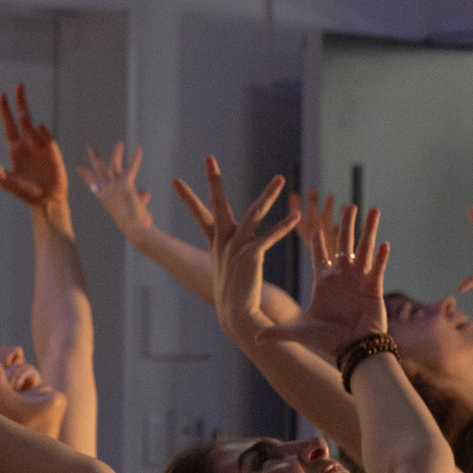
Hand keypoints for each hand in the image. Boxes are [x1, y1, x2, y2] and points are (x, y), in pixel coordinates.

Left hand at [0, 83, 66, 210]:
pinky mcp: (53, 151)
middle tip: (18, 84)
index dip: (5, 110)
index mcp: (16, 149)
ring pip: (33, 126)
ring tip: (21, 115)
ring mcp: (41, 146)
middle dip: (20, 101)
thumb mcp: (6, 181)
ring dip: (26, 120)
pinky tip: (39, 128)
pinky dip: (42, 131)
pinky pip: (47, 136)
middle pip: (23, 117)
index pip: (9, 124)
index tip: (2, 95)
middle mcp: (28, 144)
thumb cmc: (25, 193)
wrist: (46, 201)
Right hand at [82, 142, 150, 236]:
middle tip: (90, 146)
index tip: (79, 169)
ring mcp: (114, 187)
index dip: (87, 176)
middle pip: (99, 171)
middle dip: (95, 157)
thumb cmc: (135, 224)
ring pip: (113, 166)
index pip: (94, 184)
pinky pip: (131, 168)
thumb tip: (146, 192)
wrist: (135, 229)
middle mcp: (107, 191)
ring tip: (119, 143)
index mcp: (105, 198)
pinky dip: (136, 158)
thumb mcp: (134, 208)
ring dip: (116, 154)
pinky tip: (139, 149)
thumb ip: (138, 198)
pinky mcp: (125, 185)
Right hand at [174, 160, 300, 341]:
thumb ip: (228, 254)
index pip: (199, 215)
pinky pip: (270, 236)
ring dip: (268, 195)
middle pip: (217, 204)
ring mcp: (236, 247)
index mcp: (216, 243)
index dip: (187, 197)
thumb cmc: (233, 296)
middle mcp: (224, 241)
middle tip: (209, 158)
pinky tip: (296, 215)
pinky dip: (284, 225)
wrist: (235, 315)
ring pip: (253, 214)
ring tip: (280, 179)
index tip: (176, 180)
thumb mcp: (226, 269)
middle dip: (213, 180)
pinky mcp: (251, 257)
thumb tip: (229, 251)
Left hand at [254, 203, 387, 355]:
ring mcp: (359, 281)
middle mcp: (342, 277)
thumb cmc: (328, 341)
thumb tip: (254, 339)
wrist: (353, 351)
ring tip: (373, 210)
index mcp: (324, 282)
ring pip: (364, 250)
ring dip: (368, 231)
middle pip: (343, 245)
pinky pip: (377, 269)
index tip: (312, 224)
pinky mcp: (374, 289)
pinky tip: (383, 244)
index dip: (316, 241)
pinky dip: (380, 258)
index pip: (319, 256)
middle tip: (348, 206)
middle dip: (346, 225)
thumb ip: (278, 332)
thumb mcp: (300, 332)